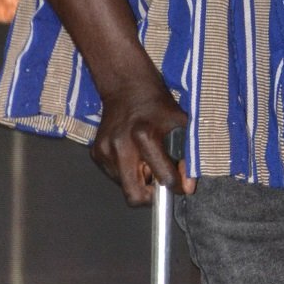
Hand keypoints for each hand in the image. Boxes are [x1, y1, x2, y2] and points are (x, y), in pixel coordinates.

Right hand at [90, 68, 195, 206]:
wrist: (126, 88)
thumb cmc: (157, 105)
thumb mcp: (180, 125)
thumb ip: (187, 156)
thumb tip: (187, 187)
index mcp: (144, 136)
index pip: (164, 179)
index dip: (176, 186)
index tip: (180, 183)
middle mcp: (120, 146)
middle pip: (135, 195)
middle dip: (150, 194)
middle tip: (159, 180)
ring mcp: (105, 151)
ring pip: (125, 187)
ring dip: (138, 180)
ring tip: (145, 159)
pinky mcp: (96, 153)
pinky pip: (115, 177)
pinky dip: (127, 172)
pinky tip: (133, 154)